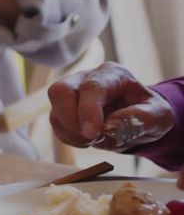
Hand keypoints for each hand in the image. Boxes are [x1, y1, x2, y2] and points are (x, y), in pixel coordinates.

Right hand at [48, 62, 174, 151]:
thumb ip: (141, 118)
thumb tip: (113, 125)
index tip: (92, 133)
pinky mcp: (63, 111)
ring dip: (73, 134)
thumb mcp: (159, 115)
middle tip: (90, 137)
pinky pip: (57, 127)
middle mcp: (85, 79)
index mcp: (112, 74)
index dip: (88, 110)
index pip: (91, 87)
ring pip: (55, 112)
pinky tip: (89, 140)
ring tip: (97, 139)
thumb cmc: (148, 113)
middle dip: (70, 119)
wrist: (139, 121)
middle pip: (59, 91)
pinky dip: (71, 139)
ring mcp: (71, 95)